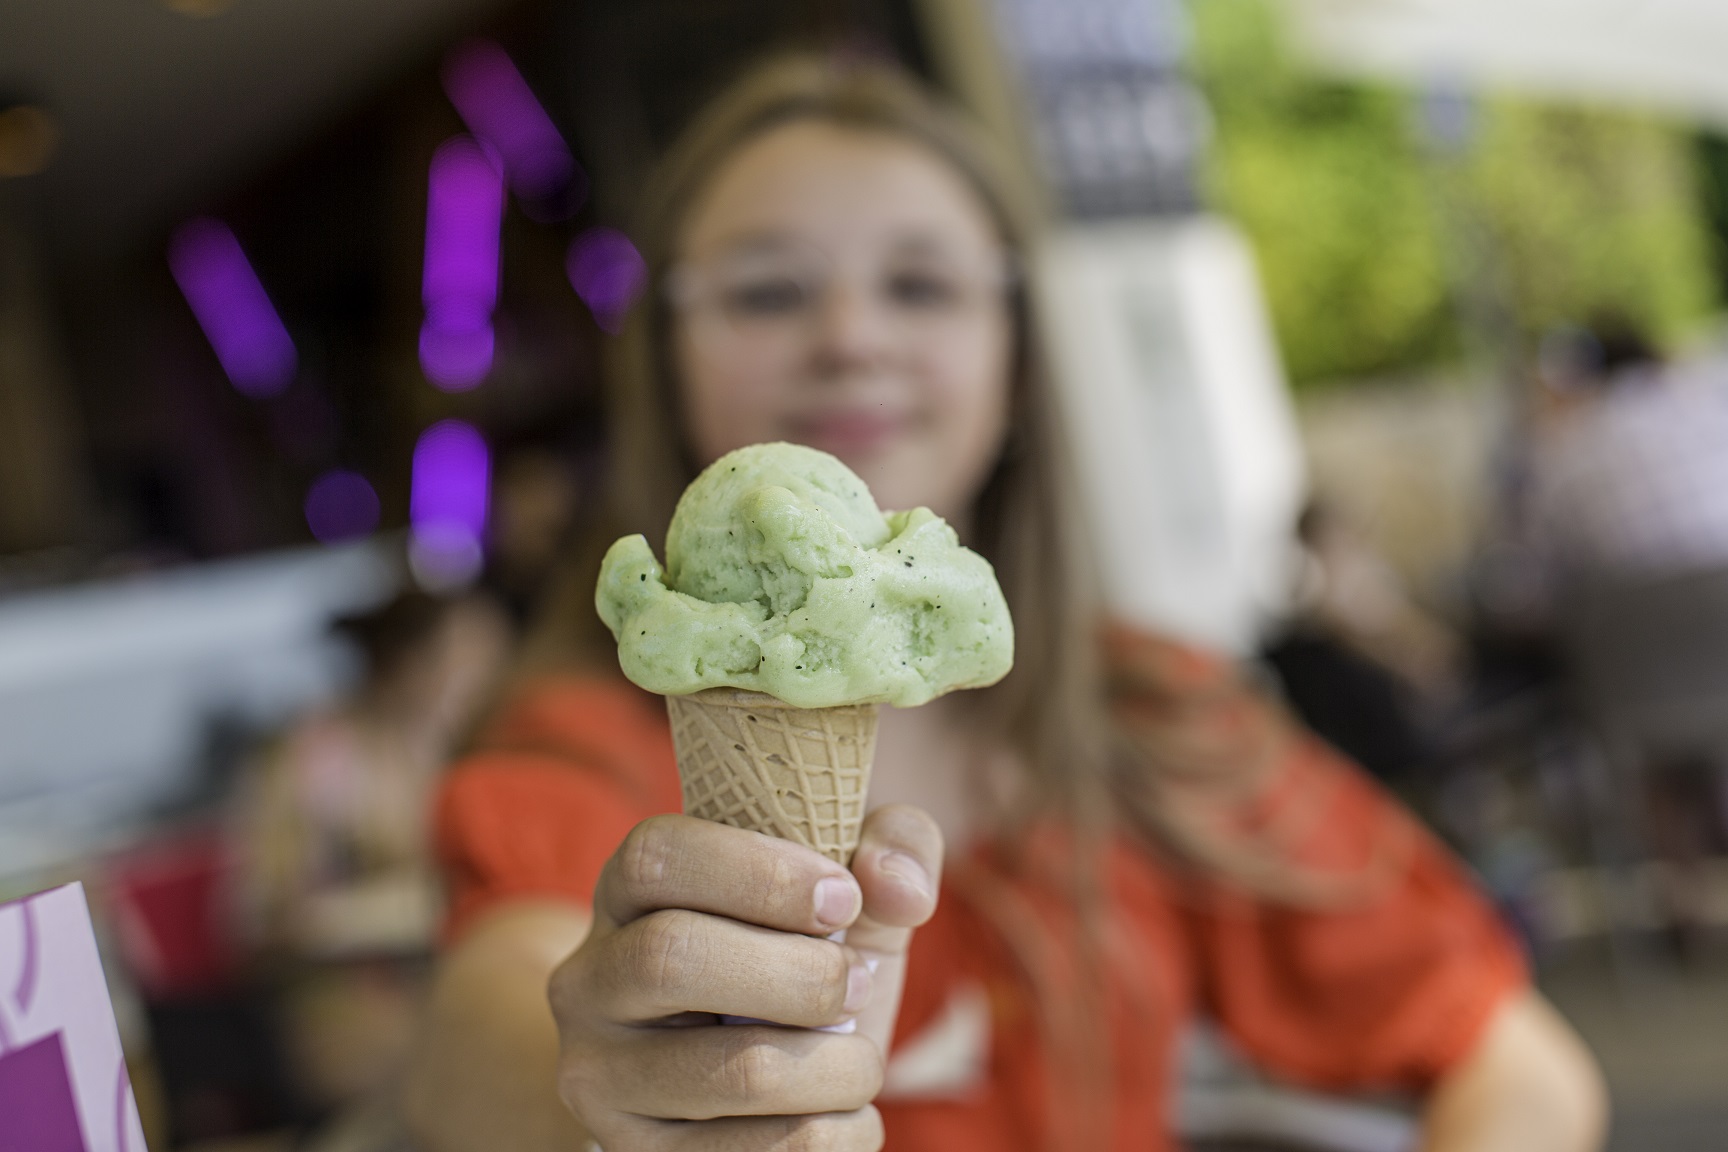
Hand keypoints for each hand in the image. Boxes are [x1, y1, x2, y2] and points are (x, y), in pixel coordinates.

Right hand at [551, 805, 942, 1149]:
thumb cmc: (798, 969)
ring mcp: (602, 1078)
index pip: (659, 856)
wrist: (742, 1094)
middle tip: (857, 984)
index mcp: (628, 895)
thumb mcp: (846, 900)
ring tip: (858, 1059)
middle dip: (803, 974)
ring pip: (737, 1071)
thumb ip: (891, 852)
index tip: (842, 898)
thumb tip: (900, 887)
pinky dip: (838, 1133)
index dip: (762, 872)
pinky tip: (840, 1113)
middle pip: (673, 957)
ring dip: (840, 1066)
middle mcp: (589, 983)